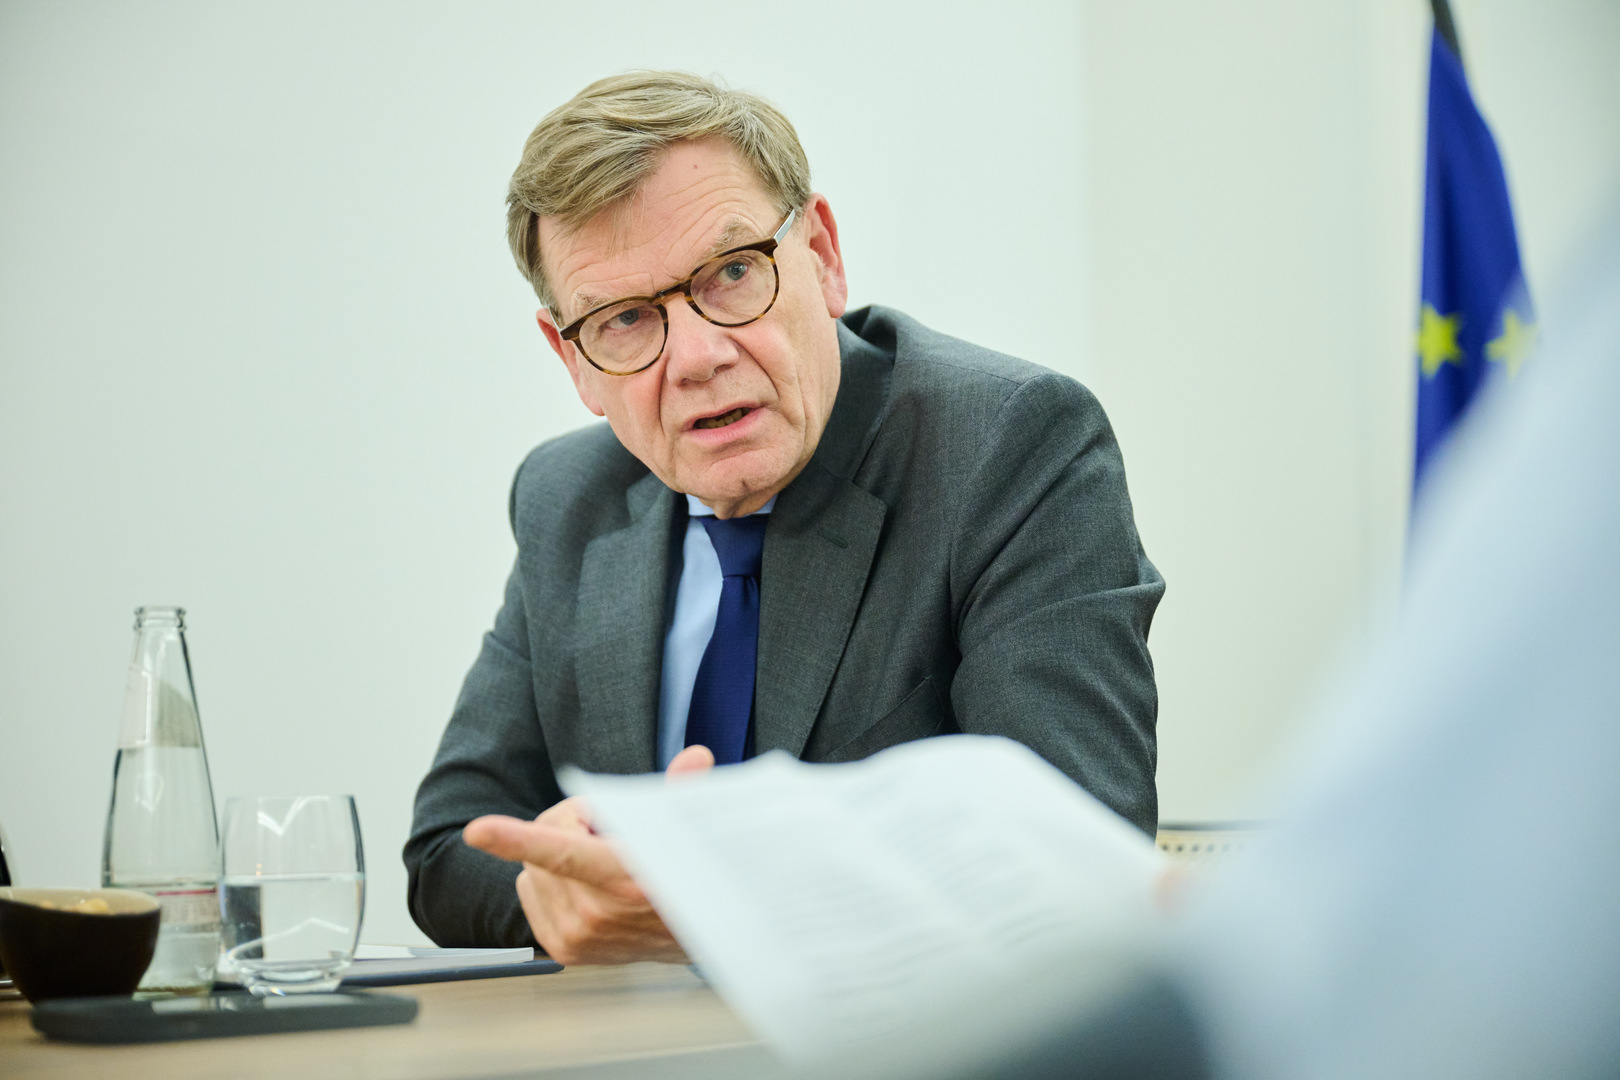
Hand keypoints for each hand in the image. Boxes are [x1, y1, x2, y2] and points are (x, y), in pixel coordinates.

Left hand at [462, 745, 714, 964]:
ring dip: (559, 856)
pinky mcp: (563, 949)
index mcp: (625, 879)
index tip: (477, 831)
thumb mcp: (688, 831)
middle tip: (610, 835)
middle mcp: (595, 914)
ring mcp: (577, 935)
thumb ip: (685, 790)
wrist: (695, 937)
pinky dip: (549, 880)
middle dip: (573, 825)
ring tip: (603, 867)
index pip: (561, 851)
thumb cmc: (688, 876)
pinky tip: (585, 887)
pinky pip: (529, 891)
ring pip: (533, 866)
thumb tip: (697, 754)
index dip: (515, 838)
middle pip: (548, 838)